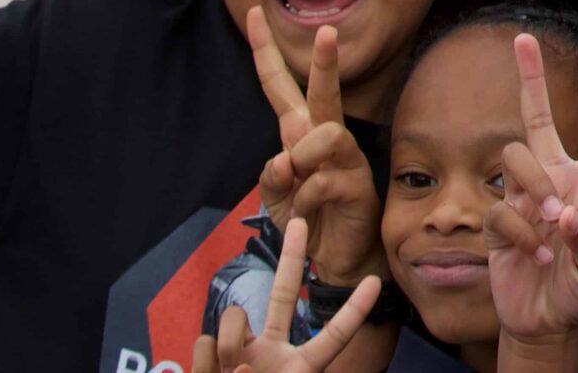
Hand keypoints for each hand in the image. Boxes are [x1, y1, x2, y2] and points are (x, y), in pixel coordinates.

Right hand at [192, 217, 382, 372]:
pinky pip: (202, 341)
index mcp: (299, 370)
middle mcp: (270, 353)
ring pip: (231, 321)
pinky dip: (201, 362)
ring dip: (225, 347)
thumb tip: (239, 364)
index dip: (353, 311)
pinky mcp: (209, 356)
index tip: (376, 282)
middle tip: (300, 220)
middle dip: (290, 256)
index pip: (332, 337)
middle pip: (282, 294)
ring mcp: (240, 352)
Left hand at [246, 16, 381, 285]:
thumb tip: (282, 161)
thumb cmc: (307, 218)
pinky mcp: (358, 182)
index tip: (253, 13)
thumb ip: (271, 177)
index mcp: (298, 132)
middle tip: (328, 30)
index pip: (279, 85)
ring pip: (324, 135)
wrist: (337, 256)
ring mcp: (345, 157)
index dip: (264, 50)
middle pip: (321, 91)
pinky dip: (306, 202)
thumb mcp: (275, 198)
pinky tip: (311, 216)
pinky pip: (320, 182)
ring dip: (302, 163)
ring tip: (300, 191)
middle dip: (324, 61)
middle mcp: (324, 136)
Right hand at [487, 31, 577, 340]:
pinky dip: (519, 233)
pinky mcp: (498, 221)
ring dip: (533, 188)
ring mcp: (523, 197)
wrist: (548, 321)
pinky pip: (500, 208)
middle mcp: (555, 180)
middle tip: (520, 38)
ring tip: (549, 223)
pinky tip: (534, 256)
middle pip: (536, 118)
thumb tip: (563, 215)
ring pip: (515, 157)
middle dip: (529, 77)